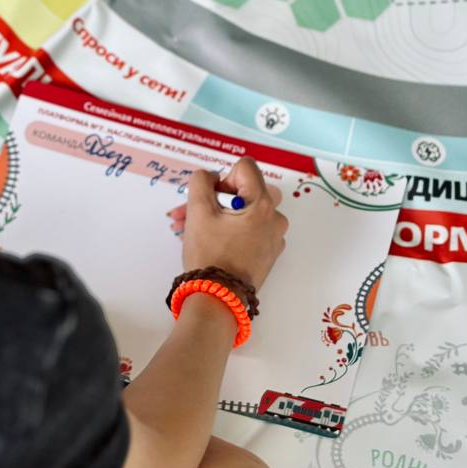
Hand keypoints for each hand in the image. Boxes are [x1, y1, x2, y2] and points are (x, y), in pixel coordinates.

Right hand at [180, 158, 287, 288]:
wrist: (219, 299)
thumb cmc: (210, 254)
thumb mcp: (198, 212)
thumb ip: (201, 182)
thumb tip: (209, 176)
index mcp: (262, 204)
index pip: (245, 167)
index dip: (224, 176)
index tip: (212, 197)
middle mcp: (275, 218)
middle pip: (247, 189)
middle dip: (219, 197)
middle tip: (196, 211)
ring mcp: (274, 236)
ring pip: (246, 211)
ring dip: (220, 214)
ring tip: (191, 228)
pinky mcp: (268, 252)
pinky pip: (251, 229)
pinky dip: (232, 230)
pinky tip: (210, 240)